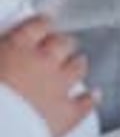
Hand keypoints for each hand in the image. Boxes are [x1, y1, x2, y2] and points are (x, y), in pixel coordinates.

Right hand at [0, 14, 95, 136]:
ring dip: (78, 64)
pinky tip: (93, 96)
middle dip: (63, 44)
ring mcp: (57, 85)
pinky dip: (89, 99)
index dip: (43, 24)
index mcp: (18, 47)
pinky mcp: (66, 113)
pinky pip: (84, 103)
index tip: (45, 23)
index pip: (38, 25)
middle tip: (63, 45)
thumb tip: (4, 50)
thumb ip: (3, 51)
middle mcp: (42, 60)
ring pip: (77, 67)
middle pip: (62, 43)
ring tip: (79, 63)